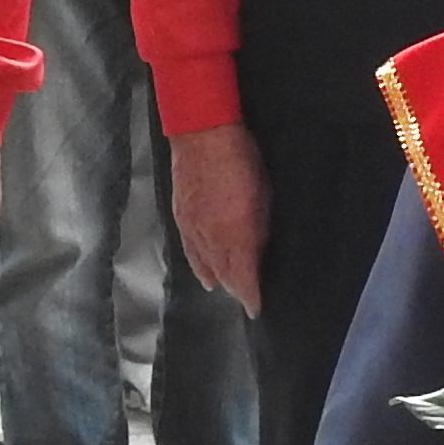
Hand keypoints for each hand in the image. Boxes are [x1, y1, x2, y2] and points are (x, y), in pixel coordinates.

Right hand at [171, 121, 269, 313]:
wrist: (202, 135)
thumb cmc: (242, 161)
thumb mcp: (262, 196)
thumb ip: (258, 230)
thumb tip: (255, 253)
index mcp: (234, 234)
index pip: (242, 276)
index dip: (249, 295)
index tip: (256, 309)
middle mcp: (210, 238)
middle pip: (222, 273)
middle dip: (235, 289)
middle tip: (245, 300)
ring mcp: (192, 228)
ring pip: (204, 264)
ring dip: (216, 279)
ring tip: (223, 290)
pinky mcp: (181, 218)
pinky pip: (189, 250)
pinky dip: (197, 264)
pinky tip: (202, 271)